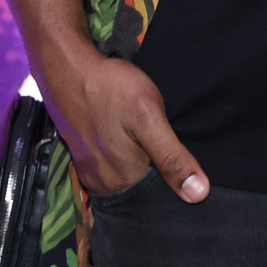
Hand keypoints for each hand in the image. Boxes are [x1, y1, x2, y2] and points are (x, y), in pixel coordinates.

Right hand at [40, 50, 208, 202]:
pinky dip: (125, 160)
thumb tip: (198, 195)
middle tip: (173, 152)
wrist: (68, 67)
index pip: (159, 199)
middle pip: (142, 190)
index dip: (177, 186)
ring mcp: (90, 171)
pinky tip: (132, 143)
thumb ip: (171, 157)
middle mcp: (104, 184)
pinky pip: (112, 168)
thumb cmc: (111, 89)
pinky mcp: (83, 157)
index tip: (189, 171)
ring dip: (142, 168)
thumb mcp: (149, 117)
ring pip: (127, 179)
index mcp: (122, 181)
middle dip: (159, 178)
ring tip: (155, 148)